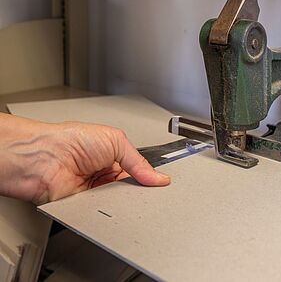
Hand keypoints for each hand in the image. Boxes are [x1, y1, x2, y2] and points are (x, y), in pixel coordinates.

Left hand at [0, 115, 169, 203]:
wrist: (46, 157)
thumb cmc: (71, 140)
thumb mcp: (115, 140)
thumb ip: (138, 160)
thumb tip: (157, 176)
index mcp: (113, 155)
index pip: (138, 170)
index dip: (149, 176)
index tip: (161, 183)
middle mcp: (104, 173)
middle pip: (131, 189)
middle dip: (140, 190)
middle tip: (149, 191)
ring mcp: (95, 191)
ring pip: (119, 203)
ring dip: (125, 201)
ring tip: (129, 195)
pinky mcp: (86, 207)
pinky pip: (104, 213)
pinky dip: (110, 212)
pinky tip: (114, 205)